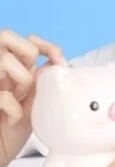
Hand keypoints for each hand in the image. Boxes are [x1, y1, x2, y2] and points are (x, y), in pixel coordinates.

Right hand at [0, 29, 67, 166]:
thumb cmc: (12, 130)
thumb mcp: (34, 101)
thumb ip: (43, 80)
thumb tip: (56, 62)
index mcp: (10, 68)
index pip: (23, 38)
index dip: (43, 44)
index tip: (57, 59)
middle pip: (5, 35)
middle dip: (26, 54)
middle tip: (30, 79)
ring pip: (4, 60)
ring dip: (21, 81)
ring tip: (20, 100)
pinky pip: (1, 95)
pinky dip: (13, 108)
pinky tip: (12, 120)